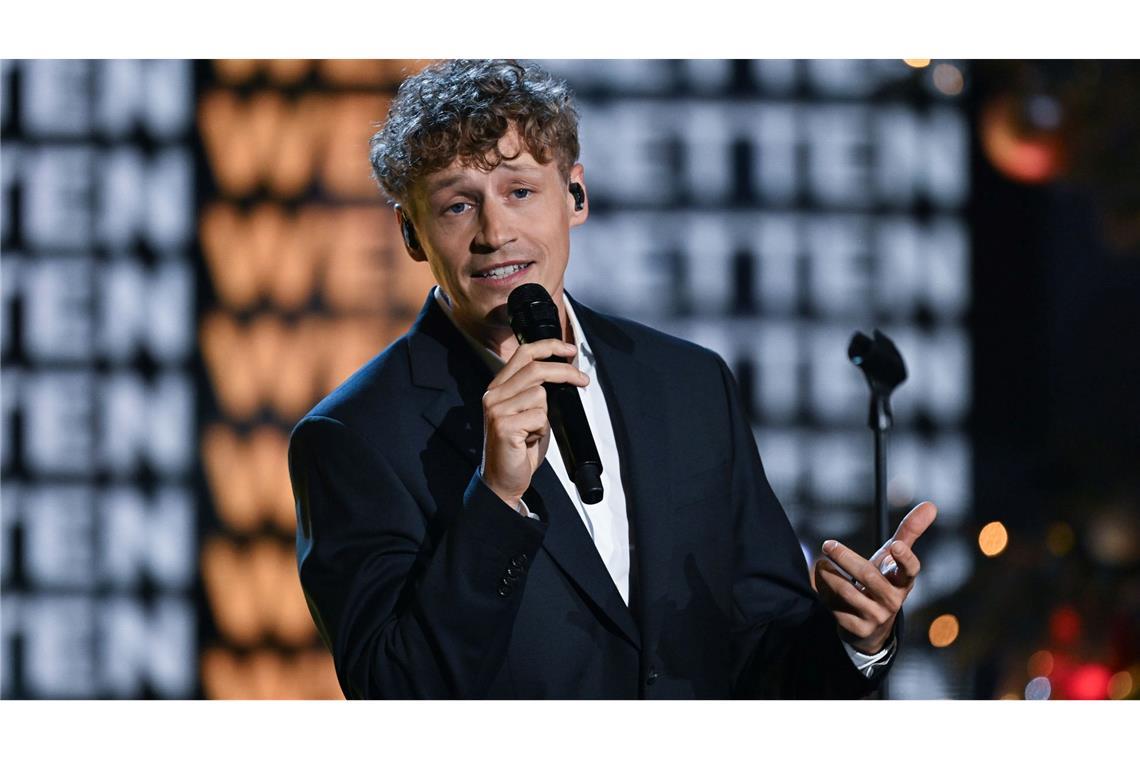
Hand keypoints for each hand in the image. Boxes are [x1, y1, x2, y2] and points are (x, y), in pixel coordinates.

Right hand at [481, 339, 588, 509]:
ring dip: (547, 415)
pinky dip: (542, 430)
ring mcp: (496, 410)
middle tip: (583, 381)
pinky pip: (539, 417)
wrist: (503, 479)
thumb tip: (564, 373)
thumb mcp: (527, 412)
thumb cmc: (520, 447)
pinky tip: (530, 440)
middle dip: (565, 373)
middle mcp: (493, 395)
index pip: (523, 354)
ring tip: (535, 430)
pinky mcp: (504, 426)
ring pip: (541, 395)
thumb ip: (536, 390)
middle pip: (536, 369)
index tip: (570, 350)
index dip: (549, 347)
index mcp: (498, 387)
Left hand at [812, 501, 937, 654]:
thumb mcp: (893, 558)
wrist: (870, 623)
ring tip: (821, 564)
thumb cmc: (883, 580)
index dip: (905, 559)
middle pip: (869, 577)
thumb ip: (909, 532)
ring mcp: (876, 617)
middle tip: (828, 544)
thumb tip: (931, 504)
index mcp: (903, 581)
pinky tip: (823, 586)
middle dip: (846, 558)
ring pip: (848, 592)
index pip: (910, 571)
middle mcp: (893, 601)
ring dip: (830, 575)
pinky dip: (825, 593)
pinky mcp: (859, 629)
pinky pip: (836, 608)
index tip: (895, 545)